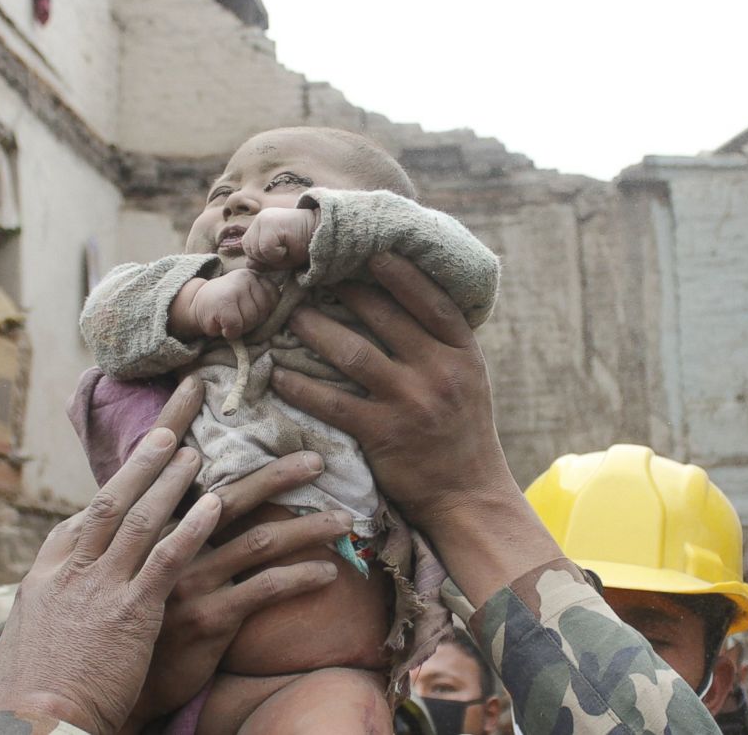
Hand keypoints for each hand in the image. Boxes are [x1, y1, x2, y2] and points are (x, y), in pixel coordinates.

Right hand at [0, 425, 220, 732]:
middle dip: (141, 462)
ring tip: (197, 452)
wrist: (34, 724)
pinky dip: (190, 528)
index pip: (82, 519)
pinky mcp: (131, 614)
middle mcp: (71, 571)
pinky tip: (213, 506)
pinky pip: (167, 559)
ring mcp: (101, 589)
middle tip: (169, 430)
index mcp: (46, 576)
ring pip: (141, 519)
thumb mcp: (32, 637)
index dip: (112, 488)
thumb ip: (52, 605)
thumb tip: (59, 592)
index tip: (136, 463)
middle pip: (111, 501)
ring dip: (171, 482)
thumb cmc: (34, 693)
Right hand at [132, 452, 349, 721]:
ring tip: (343, 522)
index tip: (218, 398)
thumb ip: (165, 528)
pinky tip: (328, 574)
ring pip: (260, 541)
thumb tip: (203, 494)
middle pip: (231, 498)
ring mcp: (190, 582)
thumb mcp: (140, 566)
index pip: (184, 475)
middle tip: (317, 461)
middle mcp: (168, 546)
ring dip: (308, 528)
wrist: (125, 681)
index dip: (199, 434)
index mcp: (153, 527)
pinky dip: (302, 576)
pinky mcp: (210, 617)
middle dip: (277, 475)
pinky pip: (266, 588)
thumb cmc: (143, 617)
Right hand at [174, 270, 278, 339]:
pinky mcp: (224, 303)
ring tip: (228, 319)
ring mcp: (235, 289)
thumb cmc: (227, 306)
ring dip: (240, 328)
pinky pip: (236, 327)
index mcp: (257, 277)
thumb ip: (266, 302)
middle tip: (235, 316)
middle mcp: (247, 278)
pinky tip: (222, 325)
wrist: (194, 304)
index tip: (247, 310)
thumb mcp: (249, 297)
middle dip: (251, 322)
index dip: (263, 313)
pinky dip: (229, 332)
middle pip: (264, 313)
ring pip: (251, 321)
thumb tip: (288, 315)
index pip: (275, 301)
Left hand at [242, 207, 317, 270]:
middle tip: (285, 253)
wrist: (323, 233)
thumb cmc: (303, 246)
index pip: (248, 247)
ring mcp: (264, 219)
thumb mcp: (280, 257)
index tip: (280, 254)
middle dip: (265, 258)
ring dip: (272, 257)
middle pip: (249, 249)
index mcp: (260, 224)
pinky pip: (265, 249)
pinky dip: (277, 255)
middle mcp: (260, 219)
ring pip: (256, 250)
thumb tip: (249, 264)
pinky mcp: (270, 223)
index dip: (261, 257)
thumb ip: (263, 261)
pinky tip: (289, 247)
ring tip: (288, 249)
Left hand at [270, 252, 506, 521]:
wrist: (468, 496)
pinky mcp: (382, 435)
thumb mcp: (468, 379)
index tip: (373, 251)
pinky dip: (302, 385)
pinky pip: (332, 402)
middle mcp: (439, 373)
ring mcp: (410, 403)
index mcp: (463, 355)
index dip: (403, 273)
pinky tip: (279, 373)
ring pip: (353, 353)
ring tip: (292, 314)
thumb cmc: (463, 431)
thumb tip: (406, 297)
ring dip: (316, 330)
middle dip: (346, 292)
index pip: (433, 302)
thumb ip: (440, 343)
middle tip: (313, 274)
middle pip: (386, 318)